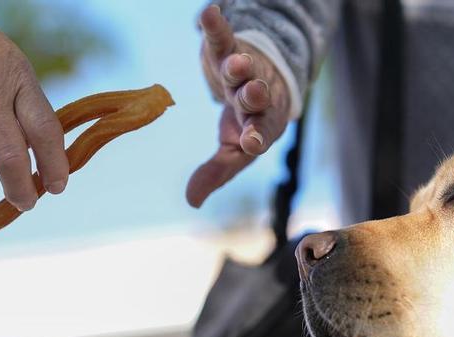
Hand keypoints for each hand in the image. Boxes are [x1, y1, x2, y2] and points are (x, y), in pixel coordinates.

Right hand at [187, 4, 291, 207]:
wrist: (262, 82)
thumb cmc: (247, 124)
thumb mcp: (234, 149)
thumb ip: (216, 173)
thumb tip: (191, 201)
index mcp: (259, 127)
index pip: (258, 134)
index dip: (255, 138)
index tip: (251, 143)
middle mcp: (256, 100)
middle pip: (254, 98)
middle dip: (253, 96)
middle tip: (254, 92)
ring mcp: (245, 74)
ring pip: (242, 70)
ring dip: (240, 67)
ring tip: (238, 63)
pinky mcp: (231, 50)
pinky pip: (223, 38)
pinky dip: (216, 27)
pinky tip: (209, 14)